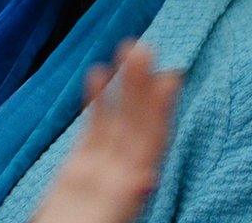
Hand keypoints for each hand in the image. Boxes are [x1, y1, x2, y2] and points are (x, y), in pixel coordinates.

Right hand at [32, 43, 181, 222]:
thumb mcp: (106, 220)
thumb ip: (127, 198)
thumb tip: (147, 178)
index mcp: (134, 188)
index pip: (153, 142)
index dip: (162, 110)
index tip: (171, 78)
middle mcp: (123, 175)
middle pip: (137, 123)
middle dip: (141, 86)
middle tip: (145, 46)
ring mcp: (102, 169)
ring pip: (116, 121)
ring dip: (123, 85)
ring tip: (127, 48)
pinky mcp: (80, 169)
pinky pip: (92, 130)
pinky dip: (96, 103)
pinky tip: (98, 74)